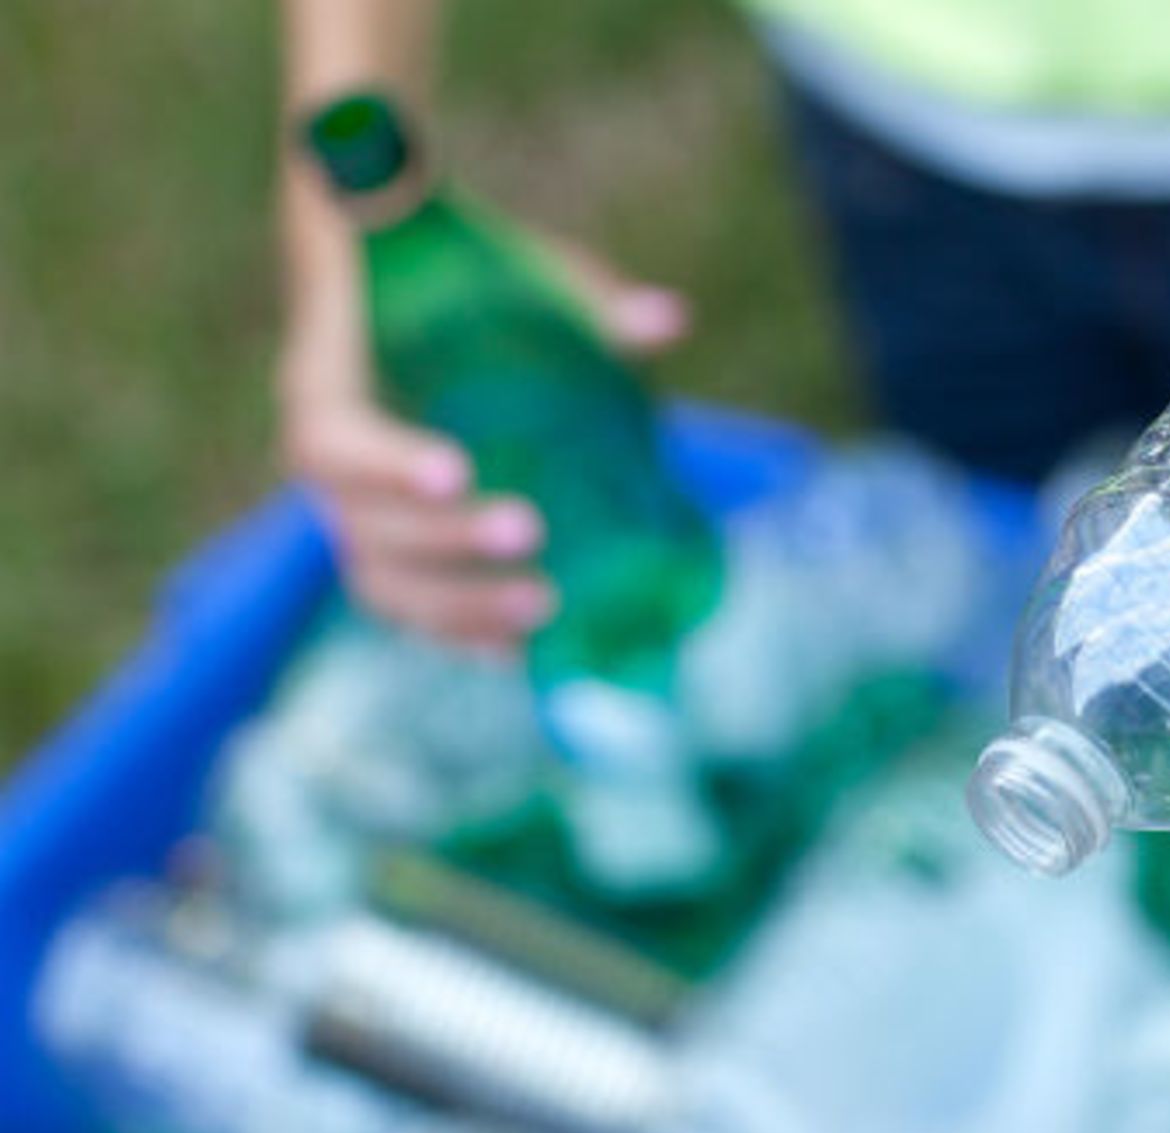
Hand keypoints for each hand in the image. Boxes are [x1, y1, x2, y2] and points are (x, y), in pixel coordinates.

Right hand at [280, 234, 691, 650]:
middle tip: (530, 533)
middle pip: (361, 525)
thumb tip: (666, 321)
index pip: (332, 437)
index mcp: (330, 384)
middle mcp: (329, 460)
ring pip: (382, 581)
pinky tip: (519, 653)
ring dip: (456, 607)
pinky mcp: (393, 545)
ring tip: (543, 605)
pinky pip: (409, 605)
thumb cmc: (460, 273)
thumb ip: (579, 293)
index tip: (457, 471)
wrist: (410, 286)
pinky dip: (459, 634)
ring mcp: (356, 512)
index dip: (386, 463)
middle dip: (444, 541)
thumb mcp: (516, 268)